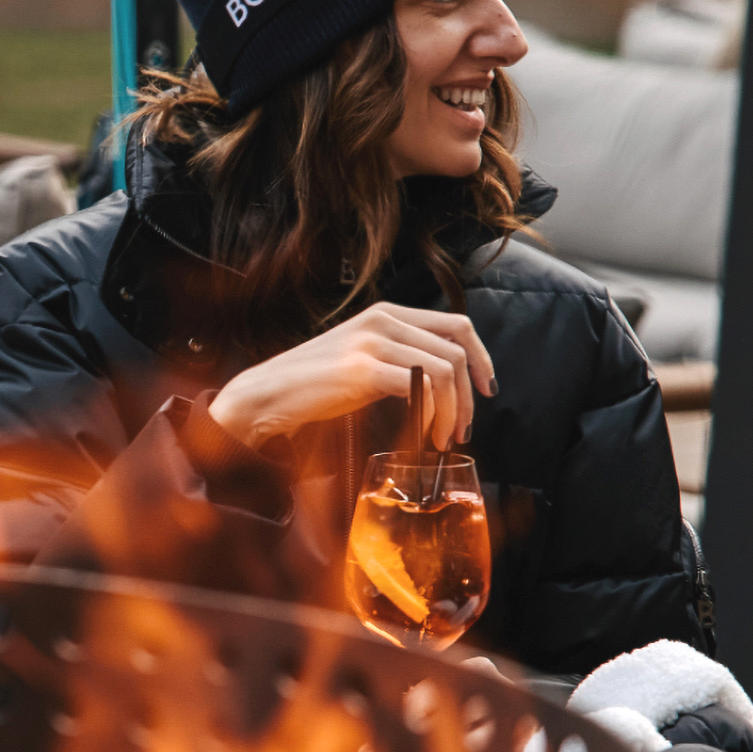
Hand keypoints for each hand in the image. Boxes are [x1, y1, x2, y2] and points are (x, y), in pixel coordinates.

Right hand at [208, 302, 495, 452]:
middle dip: (468, 397)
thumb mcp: (362, 357)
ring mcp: (372, 343)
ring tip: (440, 437)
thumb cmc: (313, 385)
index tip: (486, 390)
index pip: (457, 324)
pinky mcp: (362, 370)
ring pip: (445, 370)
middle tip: (461, 429)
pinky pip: (420, 387)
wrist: (267, 394)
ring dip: (452, 411)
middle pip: (457, 350)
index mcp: (386, 313)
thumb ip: (398, 356)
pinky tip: (424, 434)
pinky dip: (431, 415)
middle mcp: (382, 320)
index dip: (481, 358)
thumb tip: (443, 380)